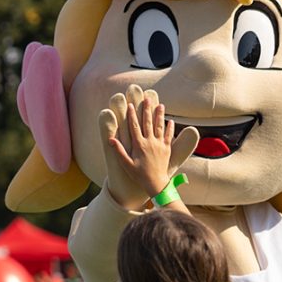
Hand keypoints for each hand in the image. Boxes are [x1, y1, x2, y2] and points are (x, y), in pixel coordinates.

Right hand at [98, 85, 197, 208]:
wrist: (156, 183)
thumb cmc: (139, 175)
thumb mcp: (126, 164)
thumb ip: (118, 151)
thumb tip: (111, 139)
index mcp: (139, 145)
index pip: (135, 126)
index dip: (132, 115)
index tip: (130, 105)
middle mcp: (150, 142)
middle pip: (148, 123)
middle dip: (147, 110)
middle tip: (147, 99)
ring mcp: (159, 145)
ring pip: (160, 126)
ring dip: (160, 115)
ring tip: (160, 104)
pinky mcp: (167, 149)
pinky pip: (169, 136)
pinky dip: (170, 128)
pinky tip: (171, 121)